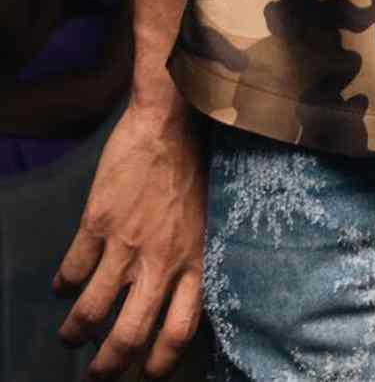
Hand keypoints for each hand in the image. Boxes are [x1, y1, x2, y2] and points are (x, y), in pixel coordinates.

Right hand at [54, 93, 205, 378]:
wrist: (172, 121)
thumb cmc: (195, 167)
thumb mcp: (207, 219)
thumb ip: (191, 259)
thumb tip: (177, 298)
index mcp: (193, 260)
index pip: (179, 331)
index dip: (160, 364)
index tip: (146, 375)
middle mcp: (160, 260)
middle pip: (128, 336)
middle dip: (108, 366)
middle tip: (97, 374)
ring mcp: (126, 244)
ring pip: (91, 312)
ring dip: (75, 332)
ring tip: (71, 336)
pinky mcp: (97, 224)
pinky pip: (71, 273)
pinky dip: (63, 288)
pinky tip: (63, 288)